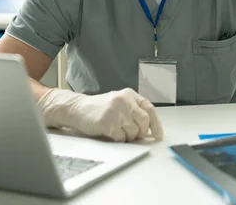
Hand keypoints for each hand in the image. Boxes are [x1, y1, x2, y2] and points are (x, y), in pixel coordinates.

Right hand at [37, 87, 163, 141]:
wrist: (77, 109)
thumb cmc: (99, 108)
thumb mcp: (119, 103)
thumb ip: (134, 111)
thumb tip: (151, 130)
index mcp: (129, 95)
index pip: (150, 109)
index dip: (156, 124)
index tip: (158, 136)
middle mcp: (124, 100)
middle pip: (144, 122)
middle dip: (141, 133)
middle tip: (133, 136)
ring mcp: (116, 111)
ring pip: (134, 132)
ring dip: (128, 137)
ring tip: (117, 131)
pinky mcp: (107, 122)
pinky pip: (121, 138)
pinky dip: (118, 139)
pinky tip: (110, 133)